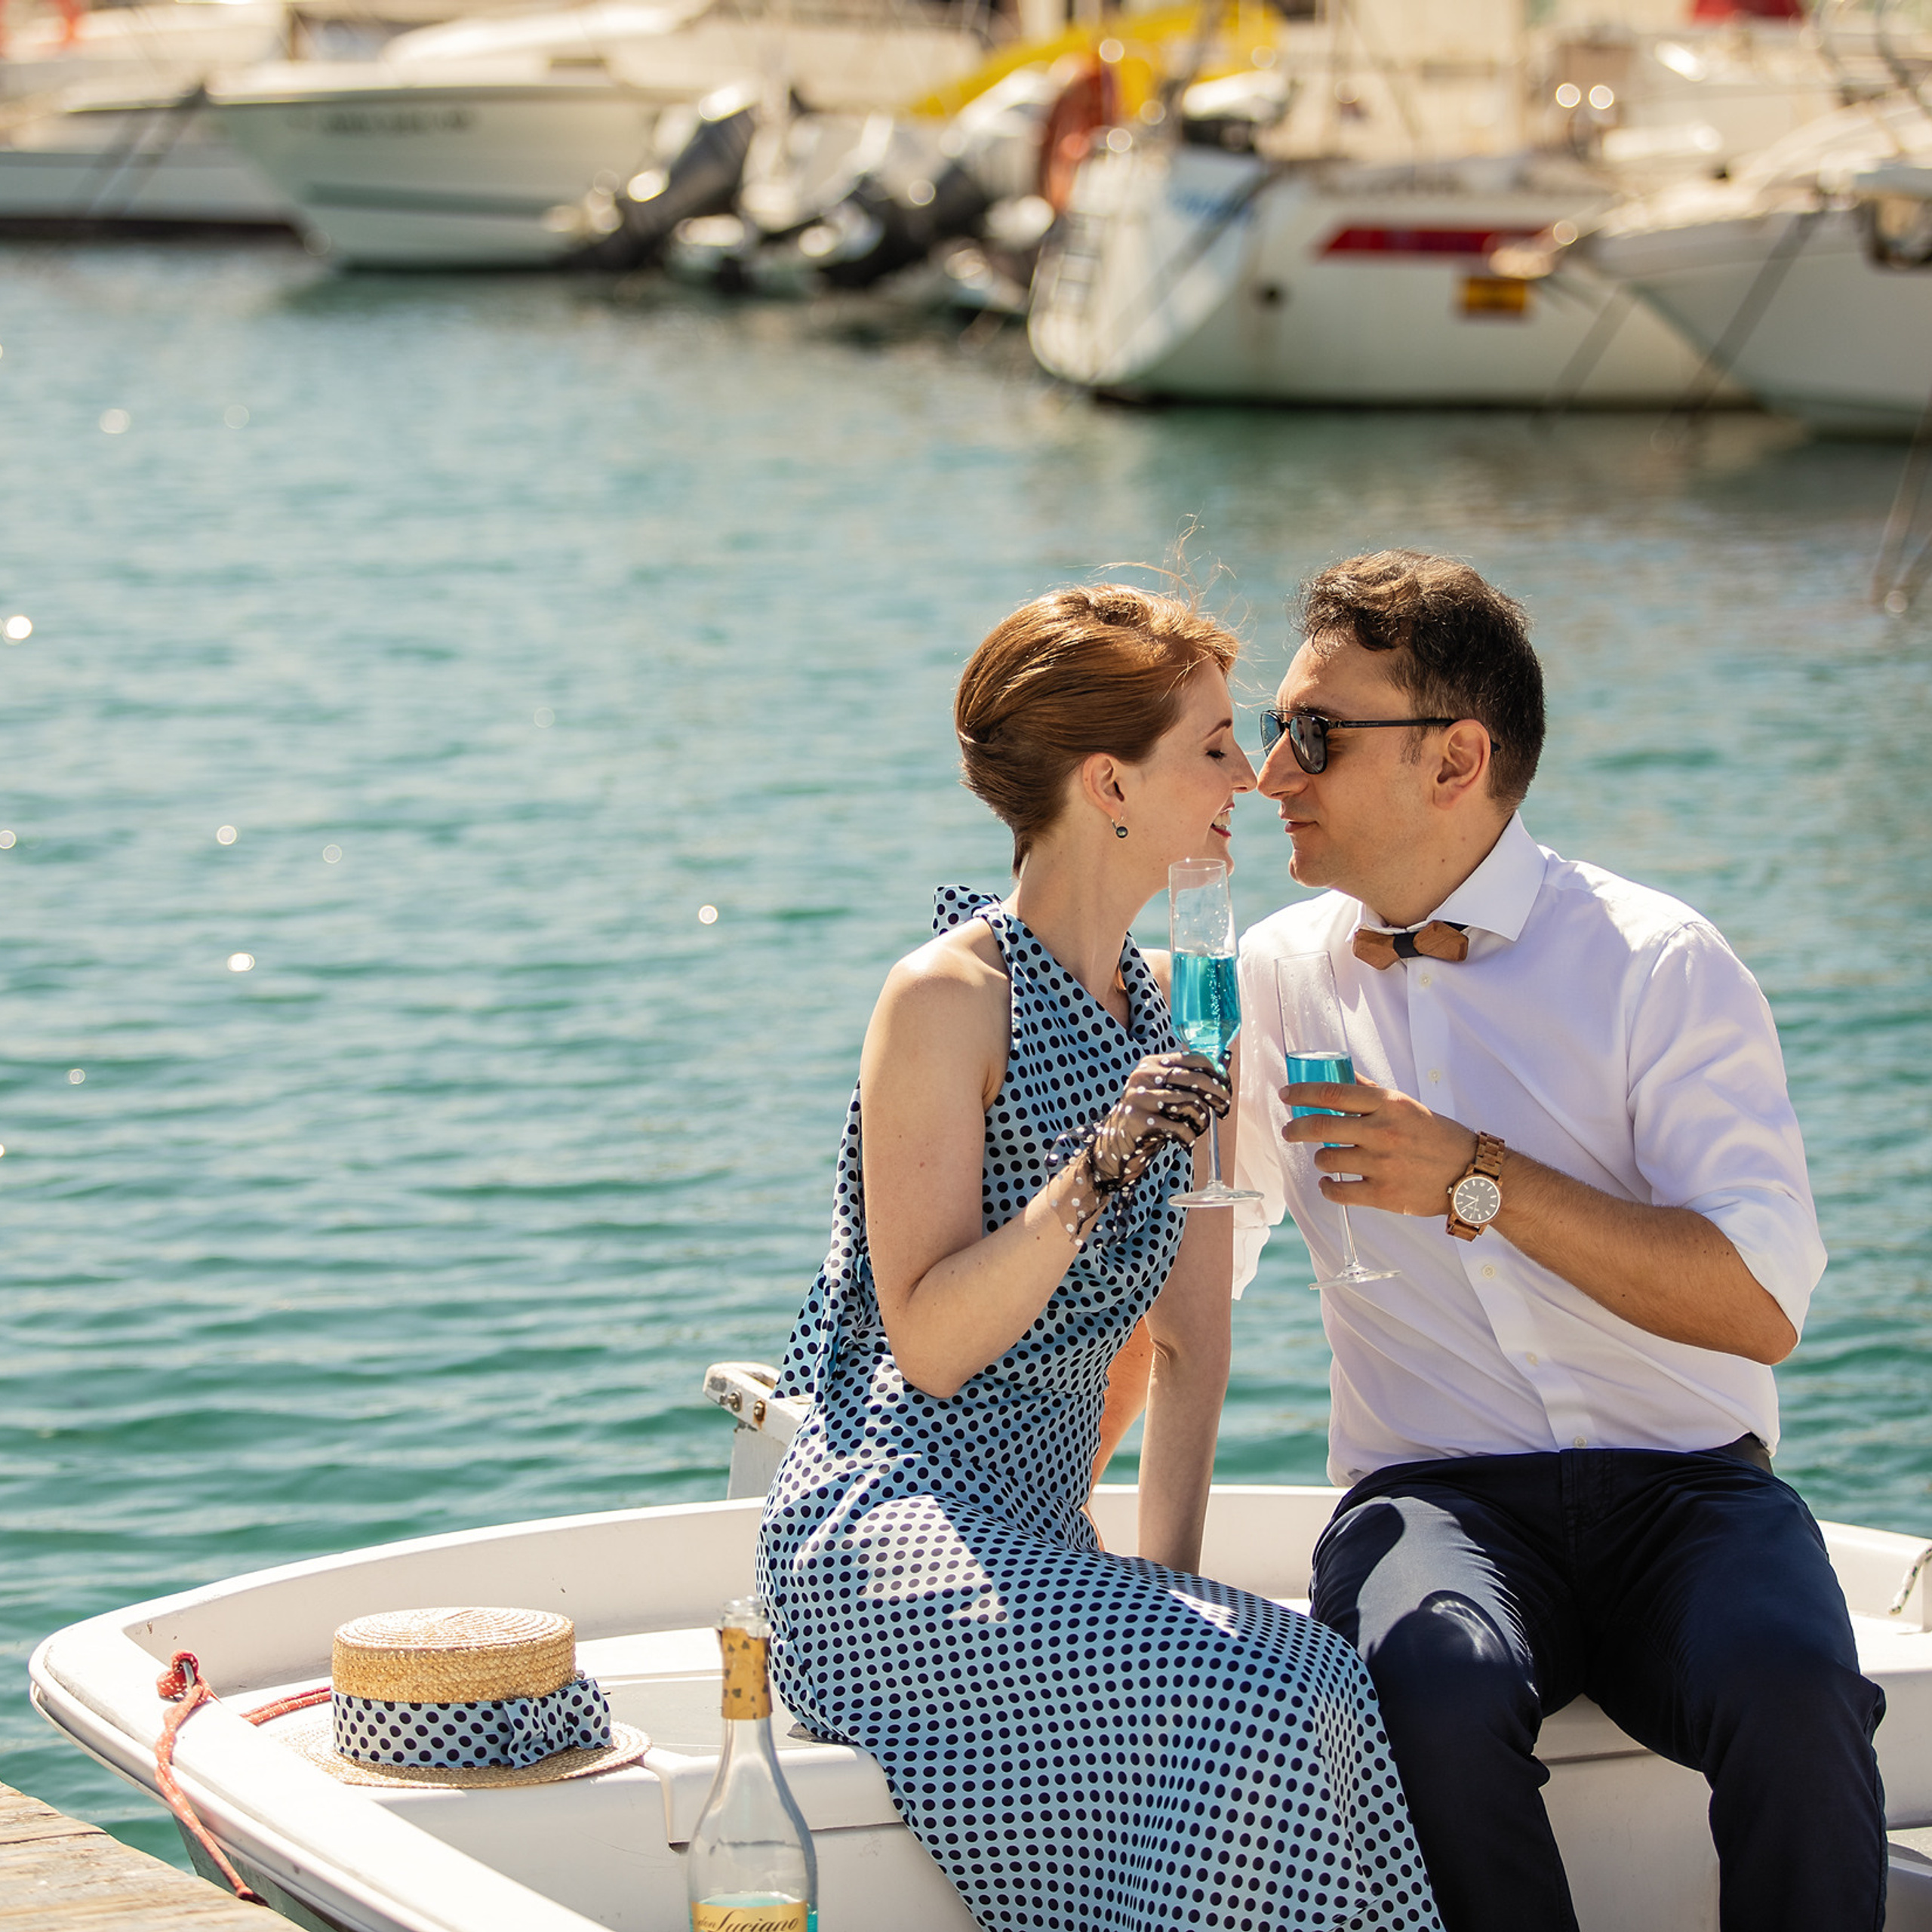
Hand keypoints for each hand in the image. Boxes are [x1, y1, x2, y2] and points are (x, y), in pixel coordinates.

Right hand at [1092, 1051, 1229, 1191]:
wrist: (1116, 1144)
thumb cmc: (1149, 1116)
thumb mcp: (1167, 1092)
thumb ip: (1191, 1078)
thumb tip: (1226, 1061)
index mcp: (1152, 1063)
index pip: (1193, 1058)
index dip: (1216, 1073)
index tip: (1226, 1087)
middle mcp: (1144, 1076)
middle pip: (1195, 1079)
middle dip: (1217, 1095)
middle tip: (1224, 1109)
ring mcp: (1140, 1097)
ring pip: (1190, 1102)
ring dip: (1202, 1119)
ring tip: (1198, 1128)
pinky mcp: (1140, 1120)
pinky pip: (1179, 1127)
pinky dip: (1189, 1136)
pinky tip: (1186, 1141)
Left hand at [1280, 1076, 1476, 1216]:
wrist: (1471, 1175)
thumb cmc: (1438, 1138)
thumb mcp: (1408, 1106)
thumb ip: (1373, 1093)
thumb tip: (1344, 1074)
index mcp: (1389, 1105)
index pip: (1333, 1093)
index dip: (1302, 1093)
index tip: (1286, 1095)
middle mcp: (1382, 1132)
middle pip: (1320, 1126)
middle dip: (1296, 1128)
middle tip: (1289, 1130)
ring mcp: (1381, 1165)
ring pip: (1326, 1158)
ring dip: (1319, 1158)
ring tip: (1324, 1157)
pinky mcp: (1383, 1195)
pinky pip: (1338, 1191)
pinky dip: (1327, 1187)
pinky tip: (1328, 1182)